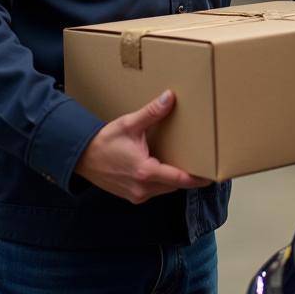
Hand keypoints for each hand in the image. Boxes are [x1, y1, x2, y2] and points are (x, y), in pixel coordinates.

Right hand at [74, 90, 208, 202]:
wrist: (81, 158)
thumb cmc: (104, 141)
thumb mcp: (129, 124)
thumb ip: (152, 113)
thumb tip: (170, 97)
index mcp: (145, 171)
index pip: (179, 179)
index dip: (198, 178)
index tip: (213, 175)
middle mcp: (143, 188)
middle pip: (176, 185)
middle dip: (190, 176)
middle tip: (205, 164)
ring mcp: (137, 194)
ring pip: (167, 189)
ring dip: (177, 179)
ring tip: (190, 164)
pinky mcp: (133, 196)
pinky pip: (156, 191)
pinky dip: (164, 181)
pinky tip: (167, 167)